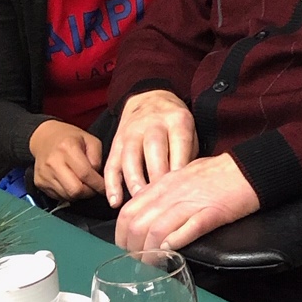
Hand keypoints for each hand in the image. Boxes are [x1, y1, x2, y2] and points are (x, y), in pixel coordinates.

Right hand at [26, 120, 105, 199]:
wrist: (45, 138)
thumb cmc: (70, 139)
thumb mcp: (90, 140)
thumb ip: (97, 158)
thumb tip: (98, 177)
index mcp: (67, 148)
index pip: (85, 174)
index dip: (98, 184)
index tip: (105, 188)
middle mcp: (53, 162)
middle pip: (75, 190)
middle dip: (89, 192)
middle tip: (94, 188)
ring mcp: (44, 174)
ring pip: (67, 196)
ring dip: (79, 194)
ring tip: (83, 184)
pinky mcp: (39, 182)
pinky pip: (58, 196)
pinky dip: (68, 194)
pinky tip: (71, 184)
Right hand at [104, 89, 196, 206]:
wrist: (149, 99)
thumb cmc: (175, 124)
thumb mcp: (190, 130)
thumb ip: (190, 154)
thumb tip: (186, 185)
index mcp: (177, 119)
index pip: (179, 142)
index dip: (179, 166)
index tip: (181, 188)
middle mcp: (153, 124)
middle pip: (153, 148)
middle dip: (157, 176)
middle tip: (161, 199)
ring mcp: (131, 132)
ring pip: (130, 157)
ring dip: (134, 182)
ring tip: (139, 202)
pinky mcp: (116, 143)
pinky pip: (111, 164)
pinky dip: (111, 184)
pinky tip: (115, 201)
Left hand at [112, 154, 261, 251]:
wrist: (248, 168)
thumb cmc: (218, 172)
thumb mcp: (181, 176)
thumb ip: (162, 193)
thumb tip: (148, 211)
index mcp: (163, 185)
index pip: (128, 212)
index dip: (122, 235)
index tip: (127, 248)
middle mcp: (171, 193)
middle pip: (137, 224)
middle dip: (133, 248)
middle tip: (139, 261)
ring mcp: (190, 203)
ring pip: (157, 230)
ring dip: (150, 252)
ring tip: (153, 264)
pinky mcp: (211, 213)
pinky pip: (187, 229)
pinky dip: (175, 243)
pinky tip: (171, 252)